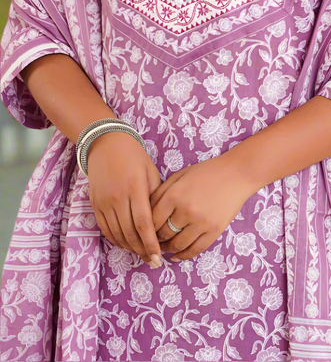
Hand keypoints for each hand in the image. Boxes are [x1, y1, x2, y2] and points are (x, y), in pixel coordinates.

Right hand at [87, 132, 161, 266]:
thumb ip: (155, 196)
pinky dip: (116, 240)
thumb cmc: (134, 156)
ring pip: (117, 234)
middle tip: (152, 261)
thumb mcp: (151, 171)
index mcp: (135, 188)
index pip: (144, 224)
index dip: (151, 244)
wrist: (106, 143)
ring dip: (129, 248)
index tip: (158, 258)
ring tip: (141, 254)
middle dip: (142, 250)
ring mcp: (104, 202)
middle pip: (130, 233)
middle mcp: (118, 197)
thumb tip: (161, 221)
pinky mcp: (95, 204)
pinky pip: (105, 229)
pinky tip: (126, 244)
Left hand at [149, 153, 253, 261]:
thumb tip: (146, 211)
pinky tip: (177, 256)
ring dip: (169, 249)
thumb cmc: (206, 172)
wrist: (236, 174)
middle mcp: (186, 211)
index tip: (144, 231)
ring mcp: (201, 222)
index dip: (146, 228)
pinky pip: (195, 249)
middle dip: (156, 239)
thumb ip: (161, 192)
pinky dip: (184, 256)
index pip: (153, 220)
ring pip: (178, 244)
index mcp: (175, 195)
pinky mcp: (214, 231)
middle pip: (164, 234)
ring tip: (165, 248)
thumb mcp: (179, 176)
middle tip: (153, 241)